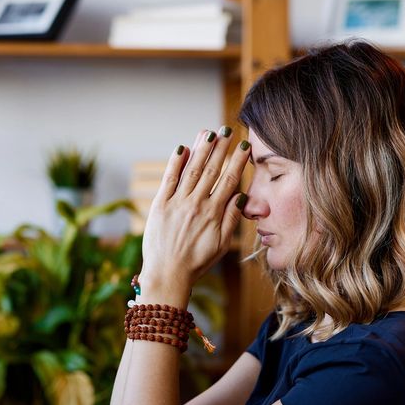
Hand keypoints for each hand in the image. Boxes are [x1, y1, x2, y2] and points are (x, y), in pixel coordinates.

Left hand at [140, 127, 248, 295]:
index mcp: (213, 214)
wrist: (168, 274)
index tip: (244, 146)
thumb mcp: (222, 245)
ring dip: (200, 149)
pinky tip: (181, 148)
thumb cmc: (197, 262)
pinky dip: (175, 163)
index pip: (229, 180)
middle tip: (227, 130)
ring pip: (192, 170)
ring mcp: (177, 203)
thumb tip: (240, 196)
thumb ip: (232, 219)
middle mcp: (196, 204)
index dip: (238, 161)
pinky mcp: (160, 205)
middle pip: (211, 170)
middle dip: (220, 148)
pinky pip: (169, 179)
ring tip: (208, 132)